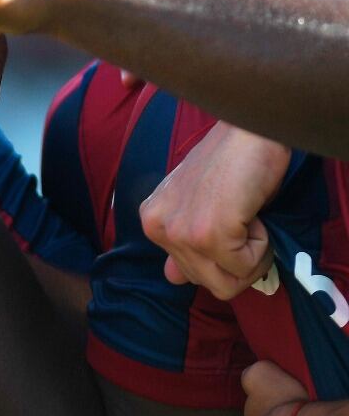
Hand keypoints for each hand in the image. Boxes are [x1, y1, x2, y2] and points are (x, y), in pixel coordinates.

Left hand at [140, 122, 287, 298]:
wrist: (248, 131)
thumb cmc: (230, 162)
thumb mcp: (195, 204)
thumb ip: (184, 242)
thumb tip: (174, 278)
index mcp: (152, 220)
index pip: (184, 274)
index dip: (218, 261)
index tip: (229, 231)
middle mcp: (157, 228)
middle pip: (208, 284)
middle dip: (238, 264)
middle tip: (245, 224)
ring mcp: (180, 233)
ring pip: (227, 284)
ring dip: (252, 258)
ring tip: (247, 218)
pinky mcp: (208, 235)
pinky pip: (246, 266)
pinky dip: (262, 245)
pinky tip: (251, 211)